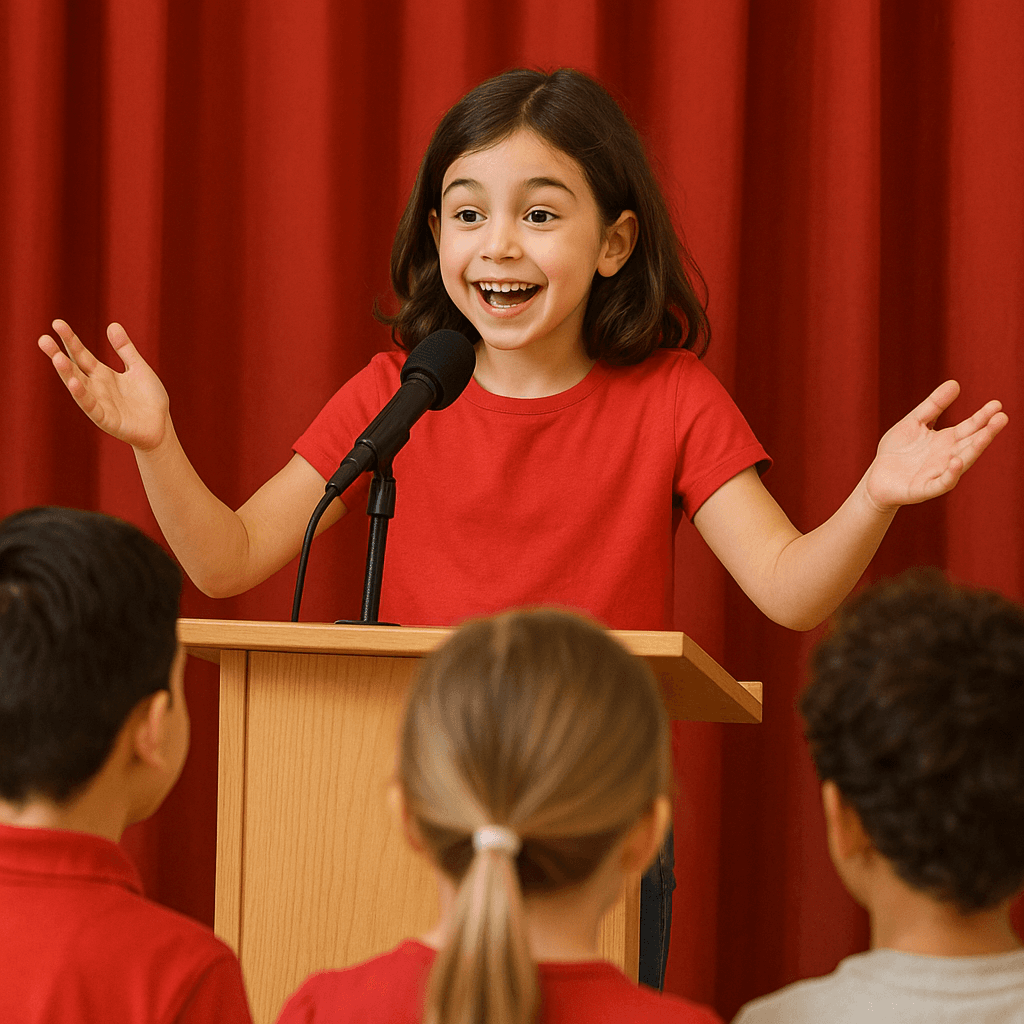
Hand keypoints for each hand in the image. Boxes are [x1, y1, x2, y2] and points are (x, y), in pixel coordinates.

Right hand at [38, 320, 170, 451]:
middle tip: (43, 339)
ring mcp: (99, 403)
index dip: (70, 340)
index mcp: (103, 374)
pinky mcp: (106, 419)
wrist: (161, 427)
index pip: (82, 354)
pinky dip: (83, 396)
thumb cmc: (149, 399)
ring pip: (78, 387)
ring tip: (56, 358)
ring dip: (67, 373)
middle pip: (74, 368)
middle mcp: (96, 387)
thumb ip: (125, 349)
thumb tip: (112, 324)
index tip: (57, 323)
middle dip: (58, 354)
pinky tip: (74, 383)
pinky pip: (92, 406)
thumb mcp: (138, 368)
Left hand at [865, 380, 1007, 511]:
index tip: (997, 404)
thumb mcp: (914, 422)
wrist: (876, 480)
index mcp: (947, 440)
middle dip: (987, 432)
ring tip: (986, 435)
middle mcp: (948, 457)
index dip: (983, 416)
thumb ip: (933, 405)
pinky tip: (956, 461)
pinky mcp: (925, 489)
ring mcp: (938, 473)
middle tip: (1002, 417)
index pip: (970, 427)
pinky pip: (942, 482)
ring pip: (962, 462)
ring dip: (975, 449)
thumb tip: (955, 382)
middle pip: (971, 443)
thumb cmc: (897, 451)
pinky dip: (950, 474)